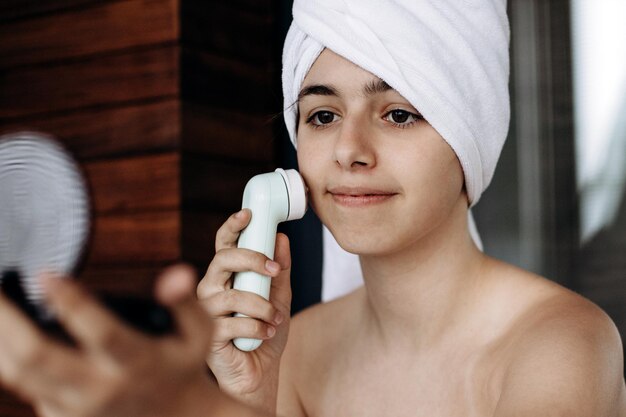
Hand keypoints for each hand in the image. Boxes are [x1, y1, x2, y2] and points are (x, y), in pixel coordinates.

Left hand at [0, 265, 222, 416]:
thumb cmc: (183, 365)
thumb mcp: (199, 333)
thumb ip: (186, 302)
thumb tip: (175, 274)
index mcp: (138, 363)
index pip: (100, 332)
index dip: (70, 302)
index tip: (44, 272)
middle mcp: (102, 388)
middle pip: (38, 357)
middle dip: (7, 320)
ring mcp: (77, 407)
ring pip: (20, 374)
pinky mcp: (61, 416)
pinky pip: (23, 386)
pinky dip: (6, 357)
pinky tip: (2, 329)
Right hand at [197, 209, 291, 411]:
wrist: (260, 373)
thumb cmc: (264, 333)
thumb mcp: (280, 297)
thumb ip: (279, 270)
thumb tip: (282, 239)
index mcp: (227, 276)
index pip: (224, 244)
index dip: (232, 226)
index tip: (248, 214)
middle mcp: (211, 288)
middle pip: (223, 259)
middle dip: (251, 259)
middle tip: (273, 270)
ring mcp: (207, 311)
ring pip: (231, 294)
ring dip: (261, 305)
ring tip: (275, 318)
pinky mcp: (207, 335)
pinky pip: (233, 323)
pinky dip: (257, 328)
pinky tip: (265, 334)